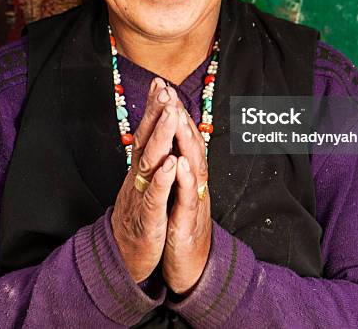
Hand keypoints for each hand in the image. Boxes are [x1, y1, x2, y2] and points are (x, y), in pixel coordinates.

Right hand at [111, 80, 179, 281]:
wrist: (123, 258)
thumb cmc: (139, 217)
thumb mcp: (143, 185)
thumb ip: (148, 159)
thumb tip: (154, 132)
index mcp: (141, 170)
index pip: (146, 132)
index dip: (153, 108)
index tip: (159, 83)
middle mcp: (138, 178)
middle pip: (145, 140)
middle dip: (156, 113)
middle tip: (164, 89)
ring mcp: (141, 197)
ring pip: (150, 163)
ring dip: (160, 137)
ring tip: (170, 113)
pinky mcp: (148, 219)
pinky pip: (154, 197)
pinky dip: (162, 179)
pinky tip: (171, 162)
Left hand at [162, 105, 211, 293]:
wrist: (193, 268)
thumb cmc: (181, 226)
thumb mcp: (177, 193)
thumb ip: (176, 167)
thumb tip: (170, 141)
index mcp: (188, 175)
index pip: (182, 139)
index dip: (174, 112)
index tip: (163, 88)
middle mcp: (195, 184)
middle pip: (190, 146)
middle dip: (180, 117)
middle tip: (170, 92)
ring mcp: (193, 202)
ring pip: (193, 167)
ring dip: (186, 141)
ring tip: (178, 118)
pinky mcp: (189, 224)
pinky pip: (187, 199)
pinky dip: (184, 180)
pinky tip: (179, 163)